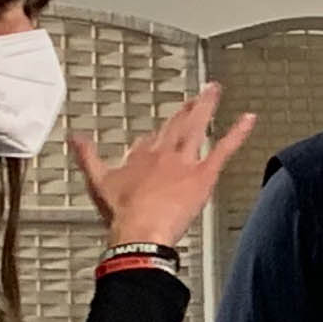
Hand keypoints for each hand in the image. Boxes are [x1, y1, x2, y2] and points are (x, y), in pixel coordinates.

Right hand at [72, 85, 252, 249]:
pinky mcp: (202, 174)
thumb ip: (87, 155)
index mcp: (142, 155)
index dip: (158, 135)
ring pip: (197, 127)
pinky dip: (238, 133)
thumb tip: (74, 137)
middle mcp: (164, 153)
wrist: (140, 230)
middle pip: (176, 125)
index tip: (162, 132)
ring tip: (215, 91)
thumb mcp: (97, 180)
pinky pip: (224, 148)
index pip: (152, 138)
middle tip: (196, 97)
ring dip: (207, 107)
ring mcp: (184, 161)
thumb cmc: (122, 212)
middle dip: (186, 110)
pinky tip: (249, 120)